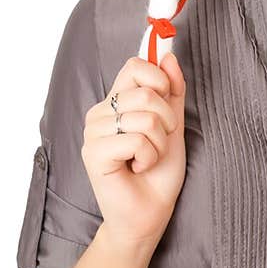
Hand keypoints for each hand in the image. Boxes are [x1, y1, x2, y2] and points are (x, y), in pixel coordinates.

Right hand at [82, 51, 187, 250]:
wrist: (150, 212)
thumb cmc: (159, 172)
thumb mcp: (173, 124)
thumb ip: (172, 90)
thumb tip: (168, 56)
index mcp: (115, 101)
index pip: (135, 66)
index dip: (161, 81)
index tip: (167, 106)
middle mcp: (100, 113)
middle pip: (145, 92)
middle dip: (167, 120)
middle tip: (159, 142)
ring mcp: (93, 133)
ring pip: (143, 116)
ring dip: (158, 142)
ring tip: (147, 158)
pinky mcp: (93, 153)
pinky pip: (136, 139)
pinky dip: (148, 156)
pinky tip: (137, 168)